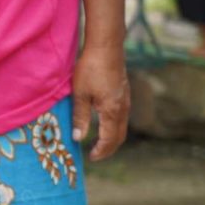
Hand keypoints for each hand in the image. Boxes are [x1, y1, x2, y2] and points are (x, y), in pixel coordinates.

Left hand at [73, 45, 129, 160]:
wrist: (106, 46)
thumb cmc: (90, 69)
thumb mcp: (80, 94)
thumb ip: (80, 117)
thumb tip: (78, 138)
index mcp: (113, 111)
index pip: (109, 139)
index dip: (101, 151)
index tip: (90, 158)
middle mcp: (123, 108)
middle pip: (119, 136)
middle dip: (108, 149)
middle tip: (95, 155)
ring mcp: (126, 100)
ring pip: (122, 126)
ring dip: (112, 138)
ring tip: (98, 143)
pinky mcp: (124, 93)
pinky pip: (122, 116)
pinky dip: (114, 126)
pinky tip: (103, 124)